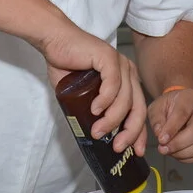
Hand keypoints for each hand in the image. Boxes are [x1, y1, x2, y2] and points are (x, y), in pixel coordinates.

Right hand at [37, 27, 147, 156]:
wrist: (54, 41)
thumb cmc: (66, 66)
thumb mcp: (82, 95)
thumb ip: (91, 111)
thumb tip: (94, 135)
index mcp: (126, 81)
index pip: (138, 110)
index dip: (138, 132)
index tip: (135, 151)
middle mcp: (128, 72)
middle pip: (138, 107)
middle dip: (130, 131)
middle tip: (117, 147)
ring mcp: (121, 64)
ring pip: (125, 99)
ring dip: (112, 119)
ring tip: (98, 131)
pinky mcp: (109, 57)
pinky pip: (113, 84)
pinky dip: (105, 100)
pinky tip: (96, 110)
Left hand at [149, 87, 192, 162]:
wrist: (179, 106)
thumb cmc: (167, 106)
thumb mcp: (156, 107)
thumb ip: (157, 119)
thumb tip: (160, 134)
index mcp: (191, 97)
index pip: (183, 113)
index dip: (172, 128)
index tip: (161, 140)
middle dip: (178, 144)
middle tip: (162, 149)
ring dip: (182, 153)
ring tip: (167, 151)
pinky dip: (187, 158)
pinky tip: (175, 154)